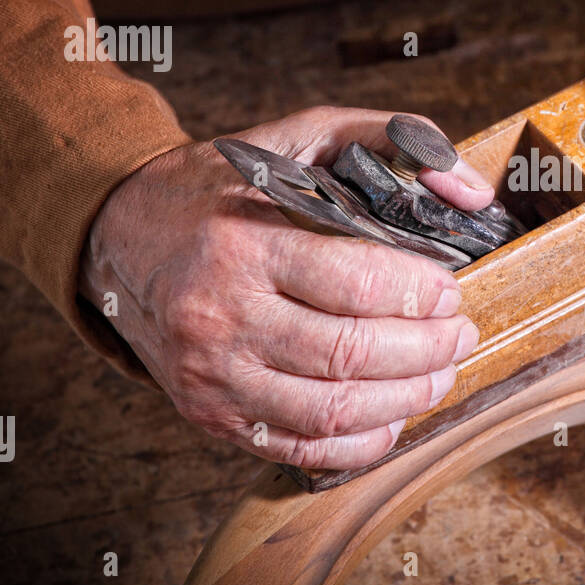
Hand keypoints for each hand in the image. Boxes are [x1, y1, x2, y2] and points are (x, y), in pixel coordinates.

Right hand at [80, 106, 494, 468]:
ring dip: (405, 399)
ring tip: (440, 374)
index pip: (356, 283)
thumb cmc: (215, 187)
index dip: (422, 294)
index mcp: (243, 244)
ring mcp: (212, 374)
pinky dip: (358, 443)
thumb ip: (385, 140)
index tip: (452, 290)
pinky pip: (298, 447)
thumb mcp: (295, 137)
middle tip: (460, 333)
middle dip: (428, 349)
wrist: (114, 235)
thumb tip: (471, 191)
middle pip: (351, 353)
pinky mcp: (209, 414)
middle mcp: (221, 315)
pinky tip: (392, 417)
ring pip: (331, 410)